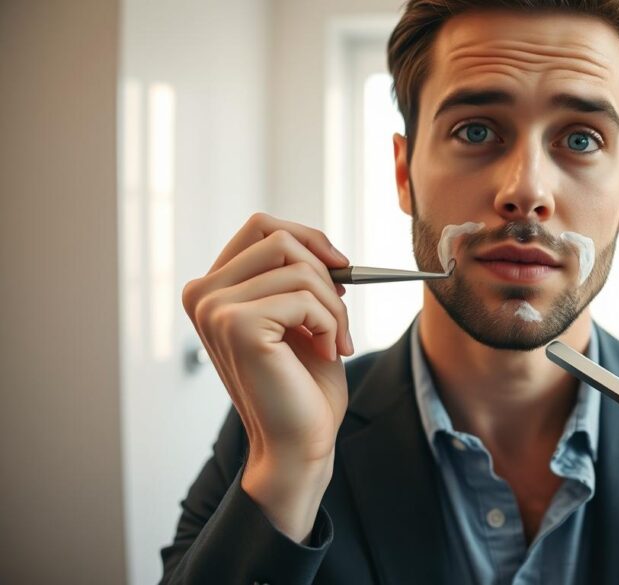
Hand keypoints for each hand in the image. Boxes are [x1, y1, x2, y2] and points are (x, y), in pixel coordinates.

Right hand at [181, 213, 353, 541]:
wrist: (299, 441)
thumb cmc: (302, 384)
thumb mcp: (299, 315)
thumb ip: (295, 274)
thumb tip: (320, 245)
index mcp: (211, 288)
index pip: (261, 226)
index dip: (309, 239)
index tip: (340, 268)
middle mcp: (202, 294)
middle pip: (279, 239)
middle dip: (325, 273)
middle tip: (339, 314)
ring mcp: (214, 309)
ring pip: (300, 268)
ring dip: (334, 306)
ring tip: (335, 341)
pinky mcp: (237, 325)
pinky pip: (306, 297)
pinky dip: (332, 323)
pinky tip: (329, 353)